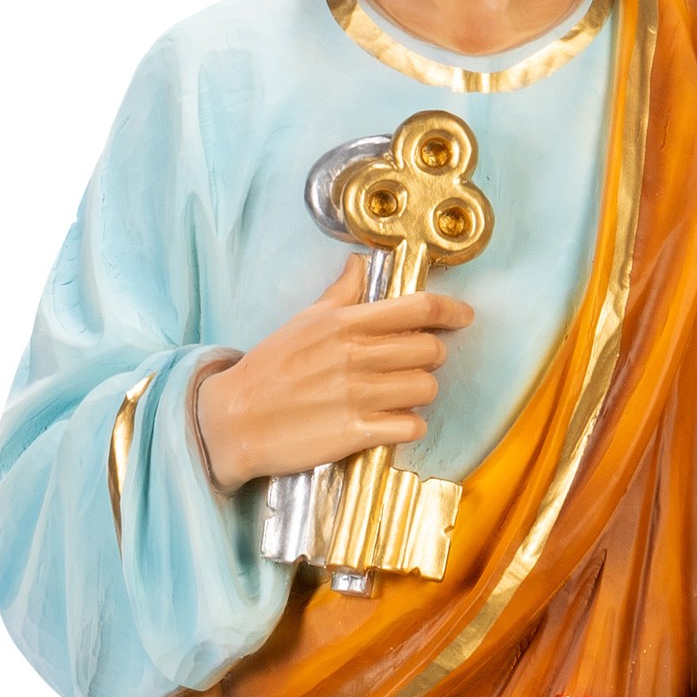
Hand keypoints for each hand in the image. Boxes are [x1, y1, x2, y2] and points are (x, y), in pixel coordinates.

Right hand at [196, 255, 473, 492]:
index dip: (451, 310)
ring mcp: (358, 395)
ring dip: (419, 394)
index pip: (418, 308)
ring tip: (397, 396)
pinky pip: (411, 426)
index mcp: (346, 323)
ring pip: (427, 389)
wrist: (233, 420)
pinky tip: (390, 423)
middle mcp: (357, 355)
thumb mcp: (302, 321)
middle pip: (431, 351)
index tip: (463, 316)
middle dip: (428, 359)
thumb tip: (359, 263)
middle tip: (408, 366)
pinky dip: (407, 426)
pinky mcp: (357, 433)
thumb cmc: (268, 369)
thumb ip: (339, 294)